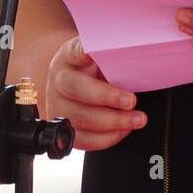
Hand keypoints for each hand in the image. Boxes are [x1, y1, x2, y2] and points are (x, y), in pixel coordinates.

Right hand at [46, 36, 147, 150]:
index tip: (94, 53)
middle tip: (131, 100)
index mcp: (67, 57)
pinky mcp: (63, 128)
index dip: (84, 53)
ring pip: (78, 118)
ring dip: (111, 122)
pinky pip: (82, 139)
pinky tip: (123, 130)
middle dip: (106, 97)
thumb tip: (135, 53)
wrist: (73, 81)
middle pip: (75, 89)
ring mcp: (57, 106)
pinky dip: (105, 138)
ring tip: (136, 120)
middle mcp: (58, 81)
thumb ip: (111, 54)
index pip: (74, 52)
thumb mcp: (100, 53)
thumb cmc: (90, 66)